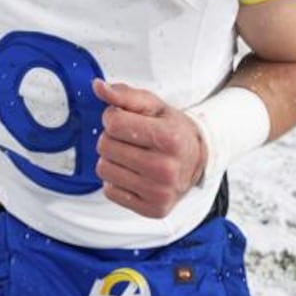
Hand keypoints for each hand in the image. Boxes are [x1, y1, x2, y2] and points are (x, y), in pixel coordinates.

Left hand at [92, 79, 205, 218]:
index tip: (125, 119)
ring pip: (104, 170)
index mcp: (168, 137)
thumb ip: (124, 95)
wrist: (197, 160)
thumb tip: (97, 86)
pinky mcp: (152, 209)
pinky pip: (110, 191)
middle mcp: (165, 168)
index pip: (113, 123)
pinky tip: (134, 174)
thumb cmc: (172, 129)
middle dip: (112, 138)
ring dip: (112, 160)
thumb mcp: (154, 106)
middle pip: (105, 147)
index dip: (113, 117)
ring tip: (131, 156)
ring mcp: (159, 192)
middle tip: (130, 139)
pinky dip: (117, 181)